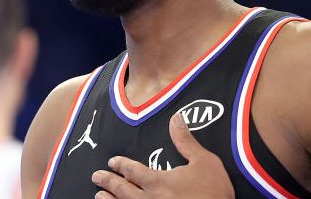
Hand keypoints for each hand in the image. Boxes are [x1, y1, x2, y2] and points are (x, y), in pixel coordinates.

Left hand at [91, 114, 234, 198]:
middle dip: (108, 182)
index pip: (132, 171)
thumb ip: (186, 141)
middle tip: (96, 177)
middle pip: (122, 190)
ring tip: (98, 197)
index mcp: (158, 182)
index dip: (121, 165)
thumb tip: (176, 118)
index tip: (112, 162)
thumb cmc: (214, 193)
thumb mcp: (205, 162)